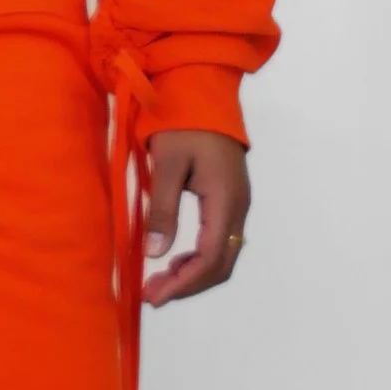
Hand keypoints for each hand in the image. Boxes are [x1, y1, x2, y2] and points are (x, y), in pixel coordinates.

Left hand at [141, 129, 250, 304]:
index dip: (183, 284)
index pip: (210, 258)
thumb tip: (155, 254)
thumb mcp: (166, 164)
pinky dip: (199, 258)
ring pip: (224, 256)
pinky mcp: (230, 200)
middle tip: (153, 295)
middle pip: (222, 265)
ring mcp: (238, 204)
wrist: (204, 92)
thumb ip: (162, 210)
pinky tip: (175, 260)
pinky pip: (221, 241)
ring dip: (193, 274)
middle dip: (188, 285)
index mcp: (225, 199)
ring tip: (159, 282)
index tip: (155, 296)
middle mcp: (238, 207)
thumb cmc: (182, 123)